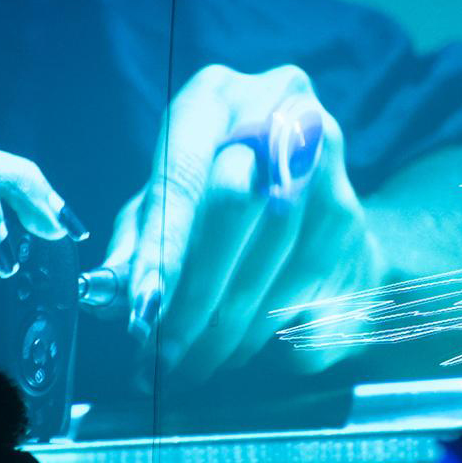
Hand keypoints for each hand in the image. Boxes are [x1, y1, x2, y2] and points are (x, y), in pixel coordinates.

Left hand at [104, 64, 384, 385]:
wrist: (317, 216)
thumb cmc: (224, 210)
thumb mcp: (170, 209)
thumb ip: (139, 241)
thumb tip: (108, 291)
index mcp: (219, 96)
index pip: (184, 176)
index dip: (162, 251)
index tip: (141, 314)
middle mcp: (281, 110)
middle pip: (234, 206)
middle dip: (195, 293)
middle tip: (165, 355)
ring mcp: (326, 158)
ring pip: (273, 255)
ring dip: (229, 324)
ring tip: (191, 366)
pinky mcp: (353, 212)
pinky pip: (306, 284)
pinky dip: (267, 328)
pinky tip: (236, 351)